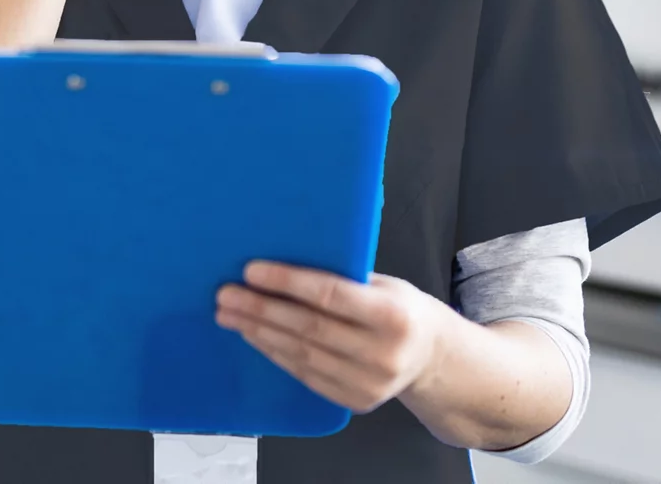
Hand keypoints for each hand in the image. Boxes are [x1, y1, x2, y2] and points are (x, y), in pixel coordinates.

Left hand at [215, 261, 452, 414]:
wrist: (433, 359)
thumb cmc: (403, 310)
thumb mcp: (387, 285)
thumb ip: (346, 277)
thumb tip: (289, 258)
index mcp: (392, 315)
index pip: (330, 295)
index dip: (287, 282)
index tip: (251, 271)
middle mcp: (382, 353)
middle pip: (308, 327)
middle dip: (260, 309)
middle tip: (226, 295)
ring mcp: (368, 383)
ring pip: (301, 353)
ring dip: (259, 332)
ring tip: (230, 315)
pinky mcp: (355, 401)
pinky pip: (305, 374)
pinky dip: (275, 353)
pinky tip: (254, 336)